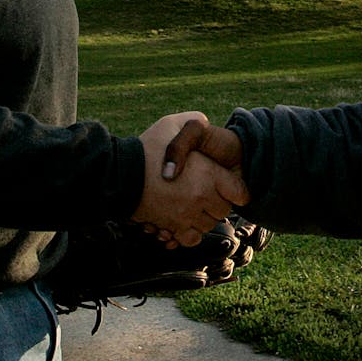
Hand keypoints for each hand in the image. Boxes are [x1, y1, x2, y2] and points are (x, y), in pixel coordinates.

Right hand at [131, 112, 248, 246]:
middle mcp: (201, 197)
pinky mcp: (172, 227)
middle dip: (219, 202)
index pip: (241, 193)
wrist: (120, 173)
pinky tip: (185, 220)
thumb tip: (207, 124)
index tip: (230, 186)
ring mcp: (187, 215)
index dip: (237, 189)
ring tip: (194, 204)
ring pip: (209, 225)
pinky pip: (192, 238)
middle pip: (224, 210)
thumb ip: (196, 122)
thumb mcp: (174, 124)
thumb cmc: (147, 148)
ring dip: (205, 217)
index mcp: (209, 174)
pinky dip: (191, 232)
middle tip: (207, 192)